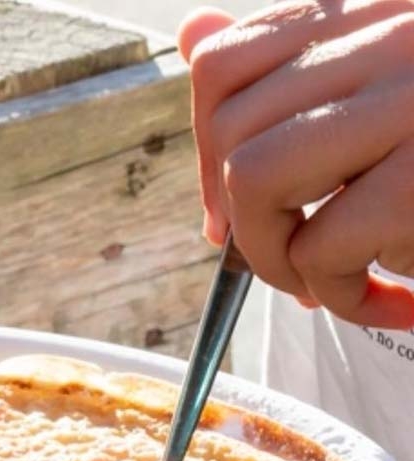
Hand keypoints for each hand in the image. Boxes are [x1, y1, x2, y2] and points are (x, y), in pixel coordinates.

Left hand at [179, 1, 413, 327]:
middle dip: (240, 221)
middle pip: (231, 129)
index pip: (228, 62)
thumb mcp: (398, 91)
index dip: (207, 147)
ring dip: (278, 257)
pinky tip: (395, 302)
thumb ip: (304, 61)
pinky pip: (329, 246)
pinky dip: (344, 296)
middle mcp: (399, 38)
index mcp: (382, 13)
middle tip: (286, 265)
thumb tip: (197, 35)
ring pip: (258, 180)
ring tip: (328, 286)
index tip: (230, 210)